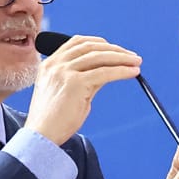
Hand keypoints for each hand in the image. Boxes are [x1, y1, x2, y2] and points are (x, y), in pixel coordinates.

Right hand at [25, 35, 140, 144]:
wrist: (42, 136)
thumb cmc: (54, 120)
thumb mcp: (68, 92)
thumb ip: (85, 78)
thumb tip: (108, 70)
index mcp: (50, 64)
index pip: (78, 42)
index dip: (99, 43)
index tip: (115, 49)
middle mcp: (56, 64)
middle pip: (91, 47)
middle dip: (115, 50)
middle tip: (132, 56)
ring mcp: (64, 72)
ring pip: (99, 57)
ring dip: (122, 58)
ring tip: (136, 62)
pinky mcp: (75, 83)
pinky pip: (104, 73)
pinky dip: (121, 71)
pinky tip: (132, 73)